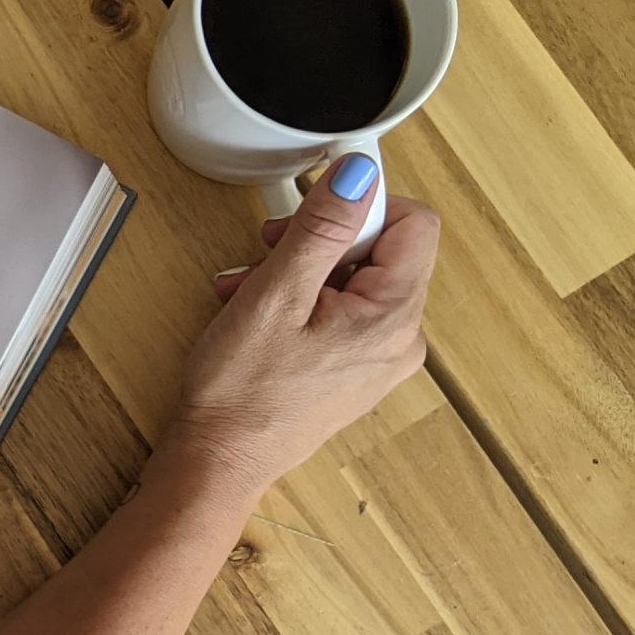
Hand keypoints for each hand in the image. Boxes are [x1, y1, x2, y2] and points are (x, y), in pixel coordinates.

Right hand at [156, 155, 439, 501]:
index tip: (313, 208)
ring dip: (302, 272)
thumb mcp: (276, 293)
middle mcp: (401, 339)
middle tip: (269, 251)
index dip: (362, 204)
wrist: (221, 460)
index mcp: (392, 316)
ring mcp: (380, 359)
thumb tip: (360, 174)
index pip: (414, 222)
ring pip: (355, 282)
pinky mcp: (356, 372)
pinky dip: (304, 303)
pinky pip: (343, 314)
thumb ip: (323, 228)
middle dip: (321, 241)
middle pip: (381, 251)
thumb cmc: (242, 390)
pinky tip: (261, 315)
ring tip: (250, 289)